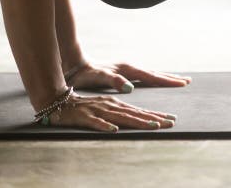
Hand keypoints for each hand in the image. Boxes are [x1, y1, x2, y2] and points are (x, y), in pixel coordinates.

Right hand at [42, 93, 176, 131]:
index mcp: (116, 104)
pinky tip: (113, 130)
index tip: (172, 119)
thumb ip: (122, 113)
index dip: (156, 115)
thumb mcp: (105, 107)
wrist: (58, 100)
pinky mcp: (84, 117)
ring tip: (153, 126)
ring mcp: (98, 111)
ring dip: (136, 122)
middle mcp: (110, 106)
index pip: (140, 111)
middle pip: (135, 114)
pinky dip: (104, 126)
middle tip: (171, 123)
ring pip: (120, 117)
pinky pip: (95, 122)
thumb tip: (140, 119)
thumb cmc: (85, 106)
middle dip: (154, 119)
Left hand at [66, 60, 191, 92]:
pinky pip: (142, 76)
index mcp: (127, 69)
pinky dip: (153, 78)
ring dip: (163, 77)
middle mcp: (129, 68)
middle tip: (187, 81)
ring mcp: (125, 70)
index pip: (152, 76)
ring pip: (149, 74)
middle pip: (154, 73)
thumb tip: (130, 87)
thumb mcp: (99, 77)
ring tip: (175, 80)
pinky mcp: (121, 73)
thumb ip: (114, 81)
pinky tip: (152, 80)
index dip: (167, 81)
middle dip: (170, 78)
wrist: (73, 65)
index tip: (182, 83)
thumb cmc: (85, 74)